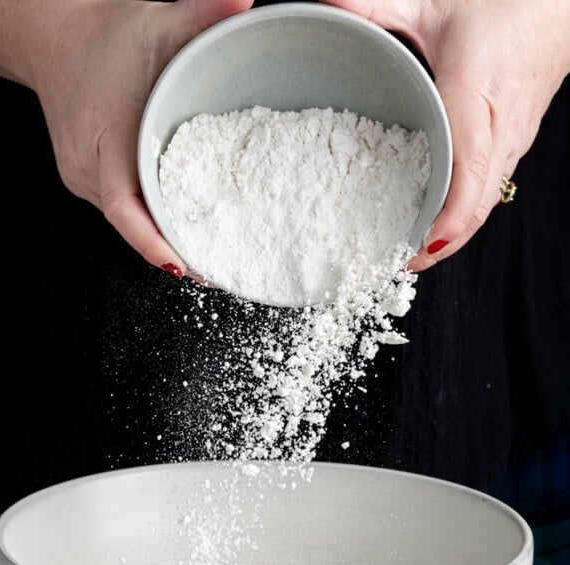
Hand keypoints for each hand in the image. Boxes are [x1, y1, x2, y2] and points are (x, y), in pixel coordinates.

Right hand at [30, 0, 252, 276]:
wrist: (55, 37)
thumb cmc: (105, 32)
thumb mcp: (156, 21)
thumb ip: (200, 13)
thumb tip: (244, 1)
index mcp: (102, 137)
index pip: (125, 206)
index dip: (153, 241)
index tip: (183, 266)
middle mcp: (87, 169)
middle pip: (132, 224)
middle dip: (172, 251)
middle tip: (219, 271)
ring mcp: (84, 179)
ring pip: (128, 221)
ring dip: (163, 240)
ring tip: (210, 259)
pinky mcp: (88, 181)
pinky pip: (124, 210)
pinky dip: (152, 223)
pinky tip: (183, 232)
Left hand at [320, 0, 569, 268]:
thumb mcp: (432, 1)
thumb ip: (375, 8)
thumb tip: (326, 8)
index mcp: (477, 102)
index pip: (467, 183)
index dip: (445, 225)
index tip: (417, 251)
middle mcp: (500, 132)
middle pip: (475, 210)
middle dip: (439, 247)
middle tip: (396, 264)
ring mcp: (512, 141)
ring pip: (484, 204)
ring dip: (450, 235)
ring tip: (408, 250)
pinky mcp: (513, 141)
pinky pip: (488, 189)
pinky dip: (461, 213)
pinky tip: (433, 218)